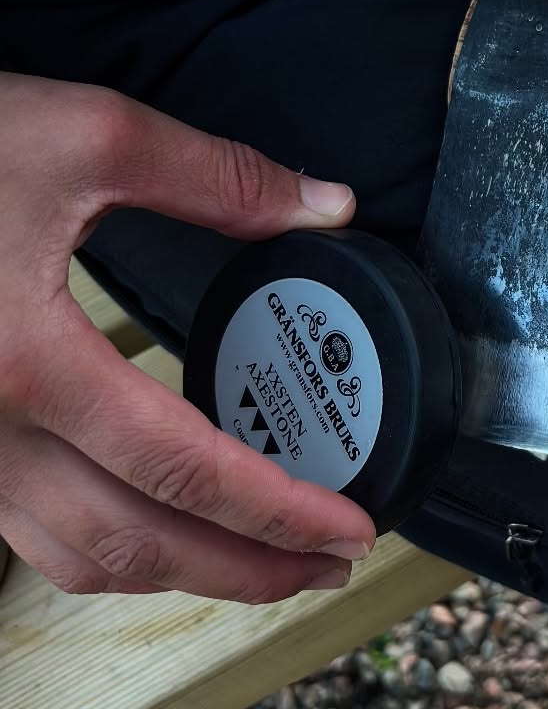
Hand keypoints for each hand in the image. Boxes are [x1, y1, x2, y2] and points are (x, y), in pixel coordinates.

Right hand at [0, 74, 374, 601]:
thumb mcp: (81, 134)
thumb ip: (216, 177)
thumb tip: (328, 206)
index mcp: (27, 362)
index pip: (185, 470)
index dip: (281, 512)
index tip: (353, 526)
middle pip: (134, 544)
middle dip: (247, 572)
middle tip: (331, 567)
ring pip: (74, 556)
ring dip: (181, 574)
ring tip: (268, 560)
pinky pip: (29, 532)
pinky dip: (112, 546)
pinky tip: (166, 523)